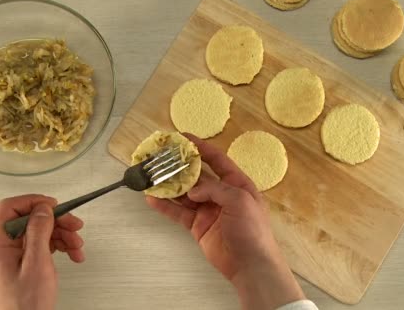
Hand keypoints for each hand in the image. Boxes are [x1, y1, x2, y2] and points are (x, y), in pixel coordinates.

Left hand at [0, 195, 84, 309]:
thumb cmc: (25, 306)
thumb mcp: (36, 264)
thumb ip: (38, 232)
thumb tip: (42, 209)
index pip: (10, 208)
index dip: (33, 202)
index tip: (53, 206)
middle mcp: (2, 248)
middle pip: (29, 219)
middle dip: (55, 221)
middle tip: (74, 226)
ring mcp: (12, 257)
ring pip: (39, 232)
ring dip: (61, 235)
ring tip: (77, 246)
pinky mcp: (22, 265)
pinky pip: (41, 246)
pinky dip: (58, 247)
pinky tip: (71, 254)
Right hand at [146, 134, 305, 309]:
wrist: (250, 265)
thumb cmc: (252, 230)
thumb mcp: (239, 201)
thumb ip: (215, 189)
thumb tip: (192, 190)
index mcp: (237, 183)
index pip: (217, 160)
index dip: (201, 147)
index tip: (183, 137)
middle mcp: (221, 194)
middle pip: (197, 176)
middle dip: (180, 167)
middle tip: (161, 157)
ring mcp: (208, 210)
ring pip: (184, 194)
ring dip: (169, 186)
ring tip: (152, 177)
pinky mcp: (197, 226)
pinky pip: (179, 213)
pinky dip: (166, 206)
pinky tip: (152, 199)